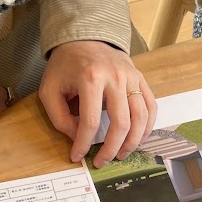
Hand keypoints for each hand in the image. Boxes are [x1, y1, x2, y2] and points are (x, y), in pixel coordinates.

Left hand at [39, 41, 156, 167]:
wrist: (85, 39)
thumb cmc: (65, 66)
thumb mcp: (50, 89)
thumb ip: (60, 117)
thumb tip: (77, 138)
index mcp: (90, 78)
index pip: (90, 121)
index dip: (84, 143)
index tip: (77, 156)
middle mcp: (115, 78)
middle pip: (121, 123)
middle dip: (111, 148)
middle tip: (102, 162)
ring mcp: (132, 78)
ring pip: (141, 117)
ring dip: (133, 141)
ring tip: (121, 154)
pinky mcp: (141, 79)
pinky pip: (151, 106)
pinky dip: (148, 126)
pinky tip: (137, 138)